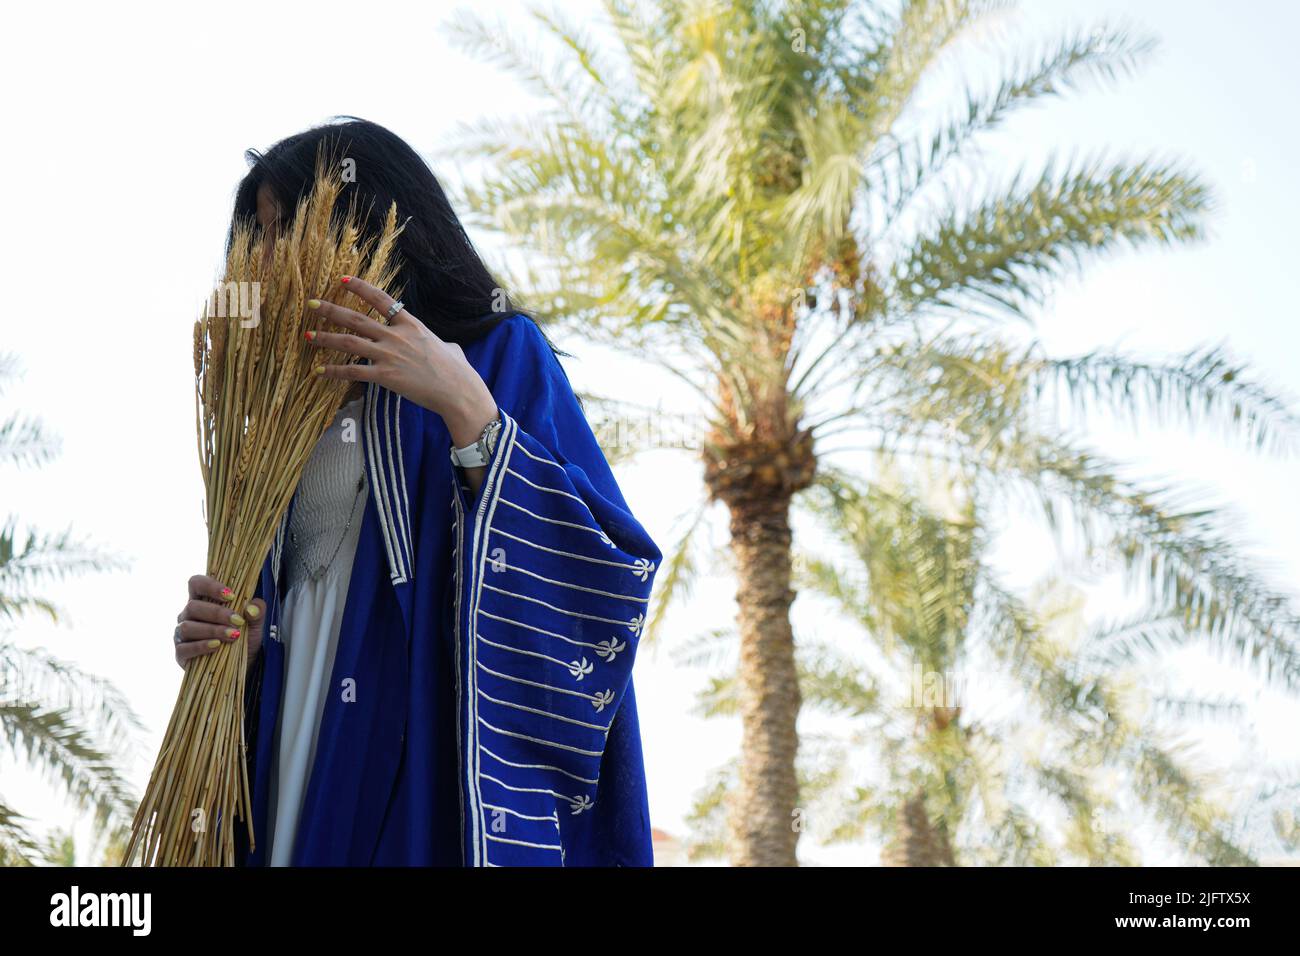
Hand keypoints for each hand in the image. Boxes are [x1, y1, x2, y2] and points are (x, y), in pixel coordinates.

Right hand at [175, 574, 264, 672]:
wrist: (243, 663)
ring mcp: (182, 634)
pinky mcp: (181, 653)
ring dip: (212, 630)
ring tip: (232, 635)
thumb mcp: (255, 623)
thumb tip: (251, 608)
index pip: (196, 583)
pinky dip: (201, 646)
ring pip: (187, 627)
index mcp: (203, 600)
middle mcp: (188, 615)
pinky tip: (216, 646)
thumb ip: (257, 611)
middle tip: (237, 621)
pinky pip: (185, 648)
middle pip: (193, 606)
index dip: (210, 585)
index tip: (231, 595)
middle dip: (217, 613)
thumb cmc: (243, 637)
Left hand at [305, 276, 499, 447]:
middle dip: (331, 310)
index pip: (381, 299)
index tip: (342, 280)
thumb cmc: (458, 370)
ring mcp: (389, 355)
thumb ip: (438, 341)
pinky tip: (319, 371)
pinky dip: (334, 372)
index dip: (360, 288)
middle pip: (356, 319)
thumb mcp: (449, 346)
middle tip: (311, 303)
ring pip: (349, 343)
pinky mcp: (386, 377)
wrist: (458, 390)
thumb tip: (444, 344)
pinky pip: (353, 372)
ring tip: (307, 336)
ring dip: (325, 338)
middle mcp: (396, 336)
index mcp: (411, 324)